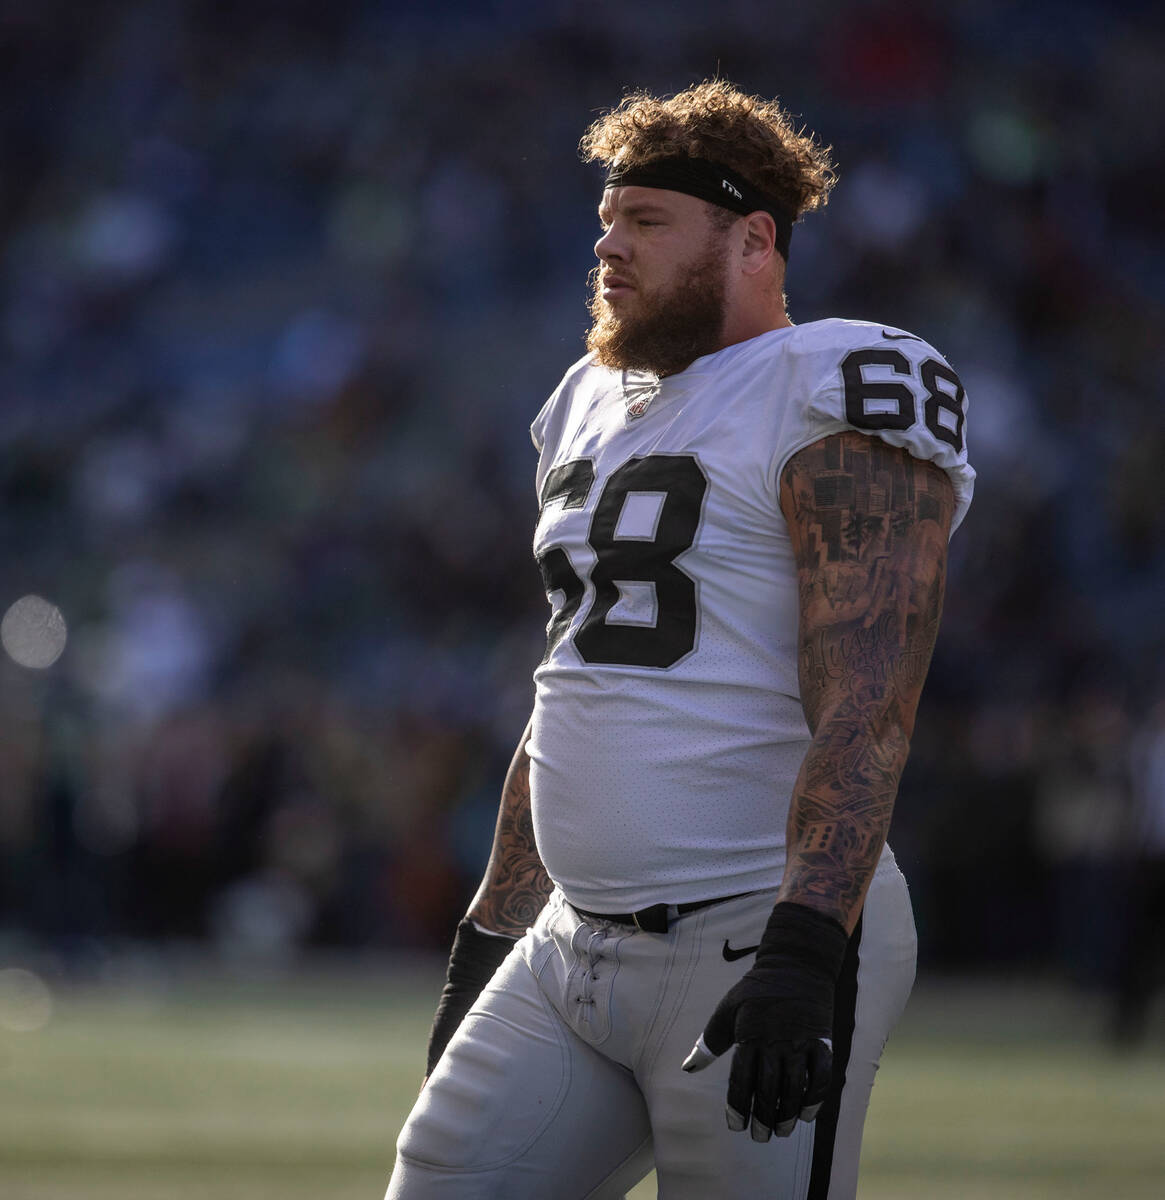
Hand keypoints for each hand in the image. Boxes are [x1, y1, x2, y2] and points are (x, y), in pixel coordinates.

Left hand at [682, 902, 847, 1140]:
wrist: (797, 963)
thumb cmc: (756, 989)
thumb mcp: (727, 1009)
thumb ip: (709, 1041)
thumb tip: (687, 1067)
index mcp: (749, 1034)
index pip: (741, 1079)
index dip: (737, 1107)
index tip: (735, 1126)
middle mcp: (775, 1041)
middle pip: (768, 1089)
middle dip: (762, 1118)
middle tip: (759, 1137)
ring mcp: (801, 1042)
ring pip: (795, 1088)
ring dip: (787, 1115)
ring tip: (780, 1131)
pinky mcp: (823, 1041)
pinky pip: (822, 1077)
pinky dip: (815, 1099)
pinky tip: (806, 1115)